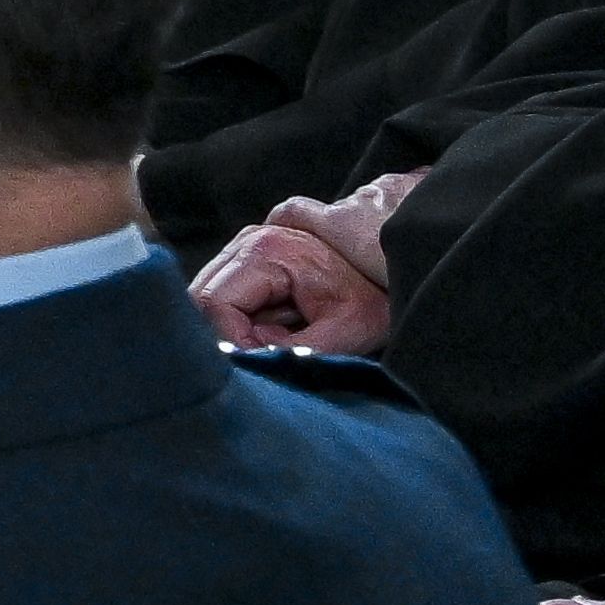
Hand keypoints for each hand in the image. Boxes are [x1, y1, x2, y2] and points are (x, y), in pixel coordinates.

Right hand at [195, 187, 402, 355]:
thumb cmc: (376, 299)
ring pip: (212, 296)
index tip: (259, 363)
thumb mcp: (344, 332)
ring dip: (237, 327)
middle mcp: (247, 241)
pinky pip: (228, 295)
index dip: (230, 340)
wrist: (400, 271)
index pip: (214, 302)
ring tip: (278, 342)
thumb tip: (253, 362)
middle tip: (267, 356)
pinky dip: (245, 320)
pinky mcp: (252, 258)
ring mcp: (246, 246)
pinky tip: (277, 329)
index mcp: (266, 250)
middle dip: (230, 334)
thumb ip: (295, 350)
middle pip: (204, 296)